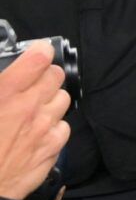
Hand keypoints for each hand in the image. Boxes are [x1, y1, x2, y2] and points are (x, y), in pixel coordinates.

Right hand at [0, 43, 71, 199]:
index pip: (39, 58)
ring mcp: (45, 128)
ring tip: (34, 107)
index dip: (40, 51)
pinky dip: (53, 125)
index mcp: (7, 93)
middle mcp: (31, 107)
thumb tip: (6, 82)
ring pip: (63, 99)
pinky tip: (38, 130)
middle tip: (32, 82)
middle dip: (45, 75)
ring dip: (51, 99)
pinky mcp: (53, 148)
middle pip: (56, 76)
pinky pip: (63, 126)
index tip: (37, 52)